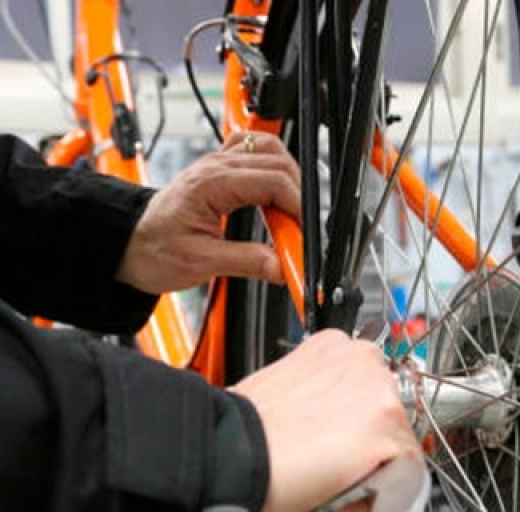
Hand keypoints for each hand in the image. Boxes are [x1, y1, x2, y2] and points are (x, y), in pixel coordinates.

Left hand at [117, 132, 300, 294]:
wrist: (130, 245)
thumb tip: (282, 267)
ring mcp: (219, 164)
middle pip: (279, 164)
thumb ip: (247, 262)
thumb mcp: (201, 263)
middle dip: (299, 198)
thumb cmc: (153, 250)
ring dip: (289, 179)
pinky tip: (275, 195)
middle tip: (298, 233)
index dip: (298, 208)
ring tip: (289, 215)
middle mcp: (217, 166)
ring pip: (271, 151)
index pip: (274, 181)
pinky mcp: (221, 170)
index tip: (303, 236)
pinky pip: (256, 152)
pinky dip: (274, 169)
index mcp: (212, 183)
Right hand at [231, 329, 421, 511]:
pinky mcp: (388, 433)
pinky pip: (403, 471)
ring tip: (334, 479)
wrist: (229, 458)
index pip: (367, 385)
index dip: (352, 419)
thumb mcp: (281, 389)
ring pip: (399, 441)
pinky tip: (345, 494)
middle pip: (388, 410)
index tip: (336, 437)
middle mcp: (362, 359)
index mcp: (333, 345)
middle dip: (368, 441)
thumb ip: (317, 395)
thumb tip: (329, 422)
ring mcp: (379, 394)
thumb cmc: (242, 433)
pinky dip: (382, 491)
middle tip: (332, 461)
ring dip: (375, 466)